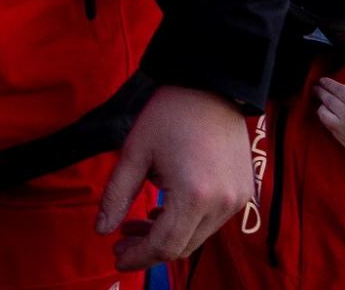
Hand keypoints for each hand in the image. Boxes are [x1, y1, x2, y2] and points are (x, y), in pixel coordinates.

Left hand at [96, 84, 253, 271]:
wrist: (211, 87)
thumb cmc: (168, 115)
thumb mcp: (134, 152)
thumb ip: (116, 195)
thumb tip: (101, 230)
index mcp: (194, 195)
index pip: (165, 245)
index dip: (138, 257)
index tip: (115, 256)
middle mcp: (223, 204)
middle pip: (183, 246)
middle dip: (149, 249)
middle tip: (121, 240)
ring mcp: (238, 199)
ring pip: (197, 236)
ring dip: (166, 235)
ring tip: (135, 223)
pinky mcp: (243, 192)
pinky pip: (212, 221)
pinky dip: (186, 223)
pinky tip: (162, 211)